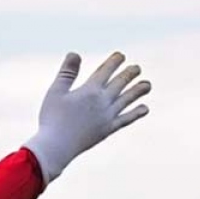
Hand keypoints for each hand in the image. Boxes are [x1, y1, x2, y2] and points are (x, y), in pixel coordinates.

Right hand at [23, 52, 151, 184]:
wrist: (57, 145)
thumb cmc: (52, 118)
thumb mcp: (56, 92)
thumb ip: (67, 73)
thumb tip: (75, 53)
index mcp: (90, 90)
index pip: (106, 71)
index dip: (114, 62)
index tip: (120, 56)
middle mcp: (103, 101)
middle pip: (120, 83)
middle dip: (129, 74)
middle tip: (136, 68)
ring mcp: (108, 115)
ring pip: (128, 99)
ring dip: (138, 91)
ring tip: (147, 85)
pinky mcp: (108, 129)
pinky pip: (127, 119)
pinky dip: (137, 113)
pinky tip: (145, 109)